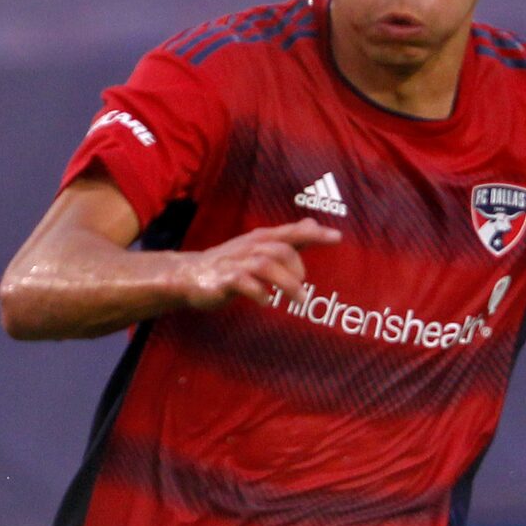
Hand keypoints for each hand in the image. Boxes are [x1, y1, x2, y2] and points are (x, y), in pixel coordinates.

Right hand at [177, 218, 341, 312]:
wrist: (188, 275)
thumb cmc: (230, 262)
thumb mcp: (259, 246)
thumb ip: (287, 238)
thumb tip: (312, 223)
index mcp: (261, 239)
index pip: (291, 232)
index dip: (314, 234)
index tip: (337, 237)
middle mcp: (250, 247)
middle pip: (281, 250)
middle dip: (297, 268)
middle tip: (303, 288)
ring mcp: (236, 263)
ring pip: (266, 265)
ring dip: (286, 283)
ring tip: (299, 300)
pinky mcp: (223, 280)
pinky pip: (243, 283)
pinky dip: (258, 291)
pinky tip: (266, 301)